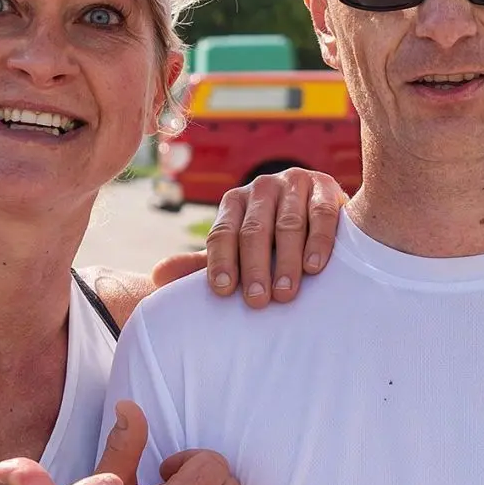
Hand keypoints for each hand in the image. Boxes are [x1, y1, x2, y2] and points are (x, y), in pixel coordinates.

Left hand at [201, 167, 347, 307]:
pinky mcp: (324, 186)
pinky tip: (314, 266)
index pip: (222, 232)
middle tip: (257, 300)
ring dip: (286, 261)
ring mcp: (293, 184)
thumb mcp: (241, 245)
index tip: (224, 290)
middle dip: (254, 267)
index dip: (221, 260)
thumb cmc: (274, 236)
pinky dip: (318, 242)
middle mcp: (261, 188)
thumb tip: (159, 276)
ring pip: (287, 225)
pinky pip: (320, 214)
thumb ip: (208, 260)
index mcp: (235, 202)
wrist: (322, 206)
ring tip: (285, 292)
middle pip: (253, 231)